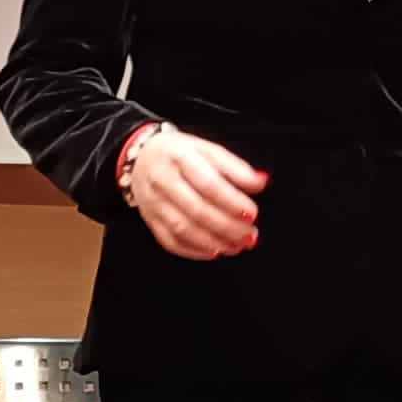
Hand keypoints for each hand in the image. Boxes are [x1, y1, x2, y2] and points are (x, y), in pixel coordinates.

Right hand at [119, 122, 264, 258]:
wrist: (141, 157)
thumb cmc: (179, 154)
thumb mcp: (207, 149)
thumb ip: (235, 167)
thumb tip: (260, 182)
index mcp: (181, 157)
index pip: (209, 183)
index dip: (232, 201)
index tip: (251, 213)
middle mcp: (164, 180)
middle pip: (197, 209)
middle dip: (228, 227)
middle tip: (250, 234)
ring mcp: (154, 202)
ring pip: (184, 229)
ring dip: (214, 242)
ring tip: (237, 246)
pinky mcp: (150, 220)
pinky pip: (170, 241)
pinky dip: (194, 251)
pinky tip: (214, 251)